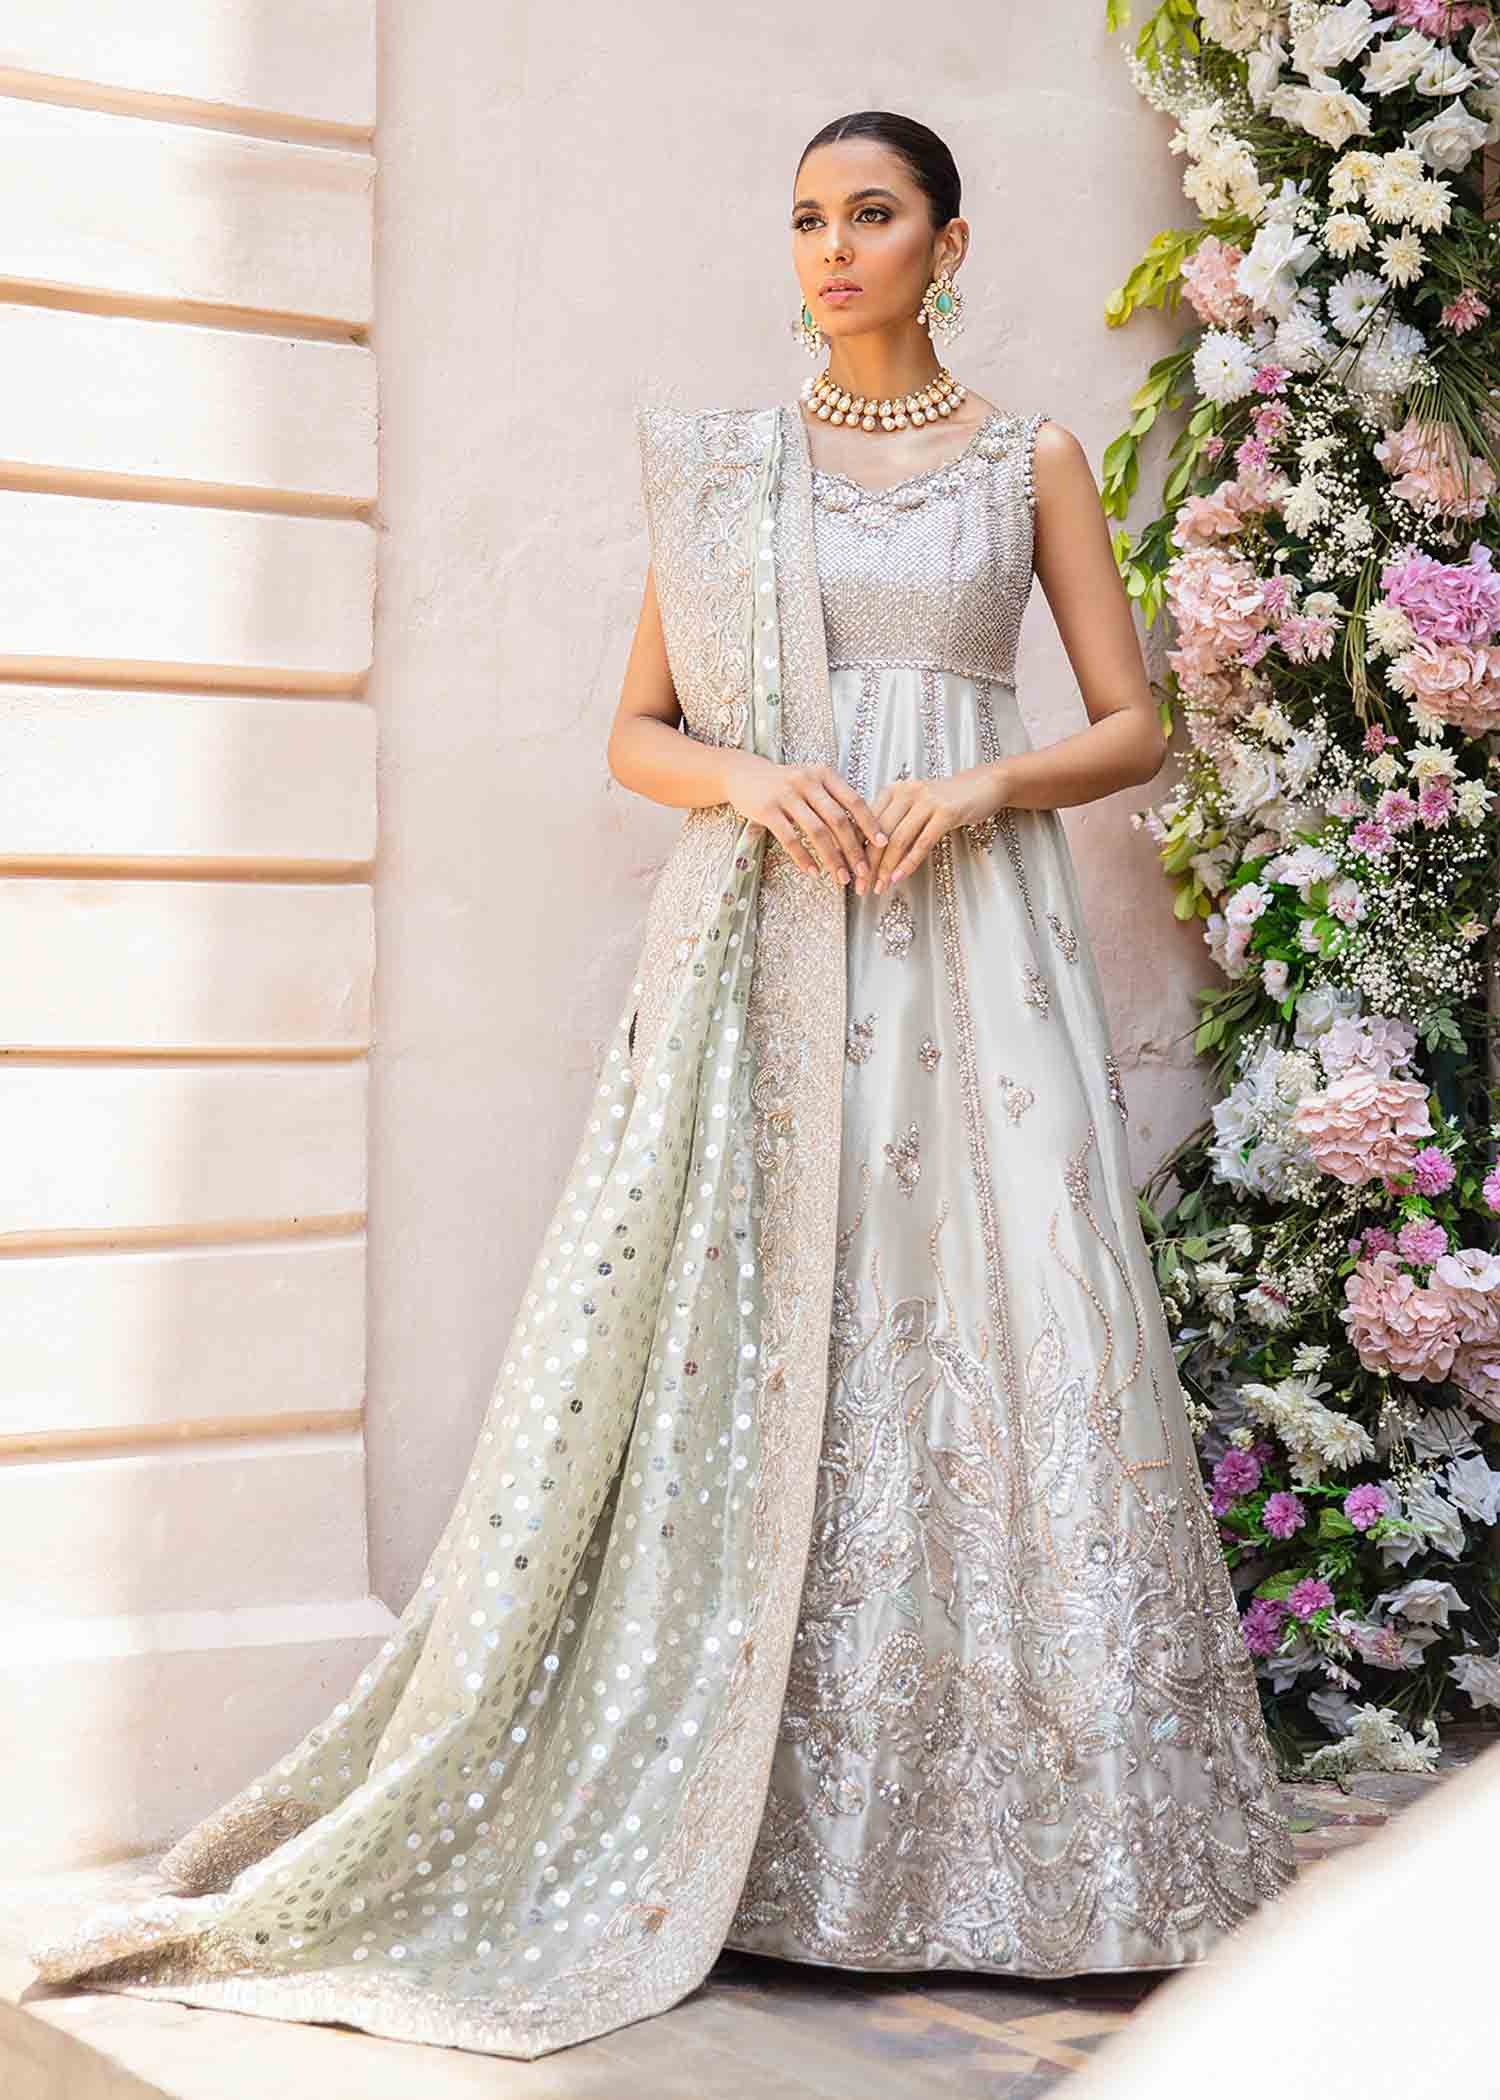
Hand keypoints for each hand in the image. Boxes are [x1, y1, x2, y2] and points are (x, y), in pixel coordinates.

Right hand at [722, 754, 887, 892]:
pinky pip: (790, 839)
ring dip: (832, 858)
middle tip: (863, 871)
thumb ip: (833, 800)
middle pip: (838, 820)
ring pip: (816, 831)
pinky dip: (804, 858)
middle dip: (853, 849)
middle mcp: (807, 781)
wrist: (743, 774)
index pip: (854, 801)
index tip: (883, 845)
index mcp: (824, 774)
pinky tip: (813, 872)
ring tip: (841, 878)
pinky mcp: (767, 809)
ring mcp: (786, 794)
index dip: (870, 824)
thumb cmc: (784, 784)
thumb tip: (862, 832)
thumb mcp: (811, 782)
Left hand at [868, 762, 1010, 892]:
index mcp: (893, 790)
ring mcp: (926, 800)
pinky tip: (899, 877)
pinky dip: (909, 863)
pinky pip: (922, 842)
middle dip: (868, 864)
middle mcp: (906, 791)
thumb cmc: (946, 801)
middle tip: (862, 887)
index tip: (851, 874)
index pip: (867, 823)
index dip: (856, 850)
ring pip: (898, 839)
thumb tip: (868, 855)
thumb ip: (894, 823)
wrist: (983, 786)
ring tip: (879, 887)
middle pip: (879, 833)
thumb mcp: (915, 807)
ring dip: (886, 867)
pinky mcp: (946, 812)